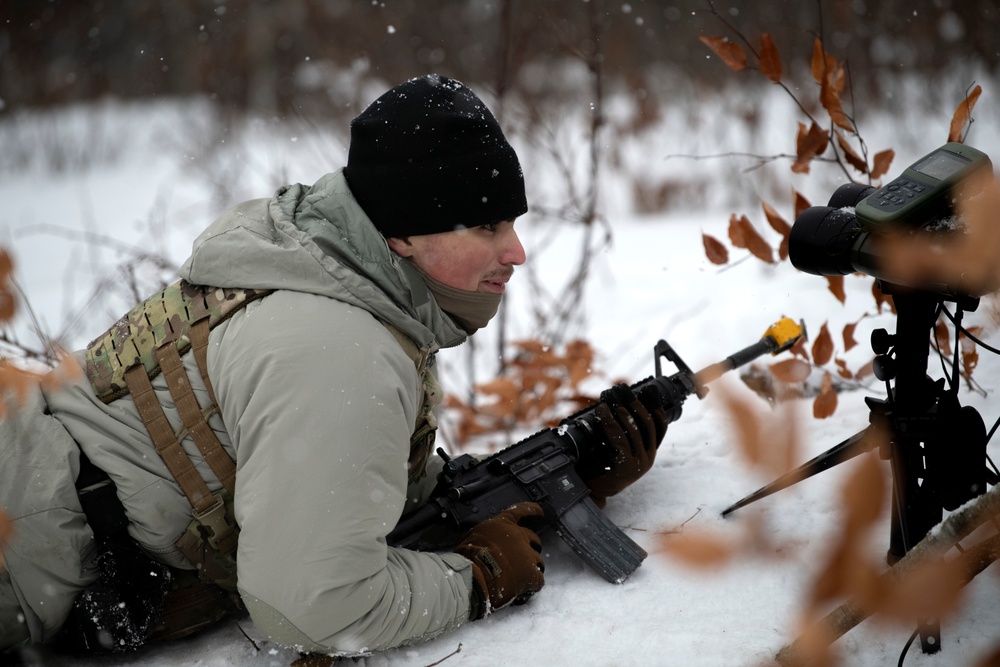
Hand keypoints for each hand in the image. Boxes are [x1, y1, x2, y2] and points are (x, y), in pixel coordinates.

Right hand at [453, 502, 545, 618]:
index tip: (540, 511)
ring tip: (523, 577)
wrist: (475, 575)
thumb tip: (482, 541)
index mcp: (503, 525)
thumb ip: (484, 536)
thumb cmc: (469, 557)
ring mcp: (527, 554)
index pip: (520, 511)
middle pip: (533, 538)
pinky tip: (526, 588)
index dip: (531, 510)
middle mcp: (518, 536)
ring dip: (532, 567)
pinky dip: (533, 584)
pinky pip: (538, 579)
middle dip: (531, 546)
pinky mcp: (531, 573)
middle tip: (523, 557)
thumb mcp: (472, 537)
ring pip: (537, 560)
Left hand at [580, 383, 668, 505]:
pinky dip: (610, 422)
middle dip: (635, 403)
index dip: (656, 406)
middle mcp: (648, 458)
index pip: (660, 427)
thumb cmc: (600, 465)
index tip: (649, 389)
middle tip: (621, 389)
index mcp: (649, 452)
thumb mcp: (615, 444)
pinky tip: (602, 412)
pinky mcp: (626, 468)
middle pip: (648, 425)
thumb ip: (623, 429)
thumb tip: (621, 401)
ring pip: (634, 430)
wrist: (590, 489)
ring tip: (609, 398)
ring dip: (620, 410)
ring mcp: (639, 464)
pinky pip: (620, 439)